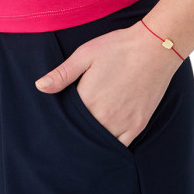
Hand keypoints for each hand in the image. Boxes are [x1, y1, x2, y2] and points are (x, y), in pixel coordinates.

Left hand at [34, 20, 181, 146]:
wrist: (155, 46)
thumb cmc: (118, 47)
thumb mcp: (86, 54)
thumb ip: (62, 74)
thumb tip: (39, 87)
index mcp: (87, 99)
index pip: (67, 120)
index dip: (61, 121)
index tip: (55, 124)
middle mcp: (104, 116)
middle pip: (82, 134)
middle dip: (74, 133)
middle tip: (67, 135)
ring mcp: (123, 123)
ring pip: (101, 143)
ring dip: (92, 141)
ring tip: (84, 138)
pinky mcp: (138, 124)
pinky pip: (121, 146)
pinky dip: (111, 147)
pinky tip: (104, 143)